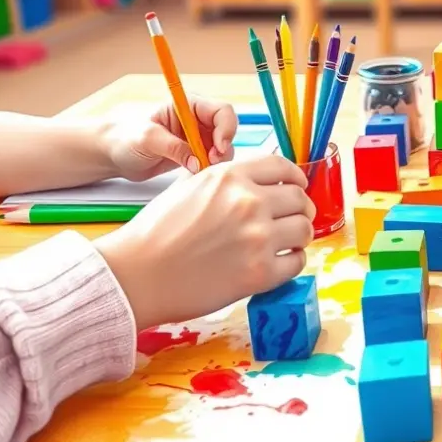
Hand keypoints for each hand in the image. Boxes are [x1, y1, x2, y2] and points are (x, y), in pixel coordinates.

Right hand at [94, 155, 316, 329]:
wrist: (137, 275)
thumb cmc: (156, 234)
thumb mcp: (190, 187)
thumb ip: (226, 181)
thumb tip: (258, 183)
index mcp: (230, 176)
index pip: (283, 166)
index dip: (295, 178)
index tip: (298, 187)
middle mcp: (248, 202)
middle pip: (300, 198)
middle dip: (300, 209)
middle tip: (293, 220)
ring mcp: (257, 237)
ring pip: (304, 229)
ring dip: (299, 236)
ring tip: (286, 243)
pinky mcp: (260, 273)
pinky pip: (297, 262)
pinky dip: (292, 262)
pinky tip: (278, 264)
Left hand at [101, 97, 237, 180]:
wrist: (115, 155)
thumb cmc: (126, 138)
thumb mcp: (148, 139)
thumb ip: (174, 148)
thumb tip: (198, 163)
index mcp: (188, 105)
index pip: (221, 111)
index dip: (225, 129)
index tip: (218, 149)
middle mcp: (197, 119)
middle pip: (227, 129)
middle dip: (224, 147)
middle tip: (211, 164)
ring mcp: (197, 137)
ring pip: (223, 148)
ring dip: (218, 160)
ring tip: (201, 170)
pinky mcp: (195, 154)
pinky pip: (213, 161)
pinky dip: (211, 169)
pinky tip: (196, 174)